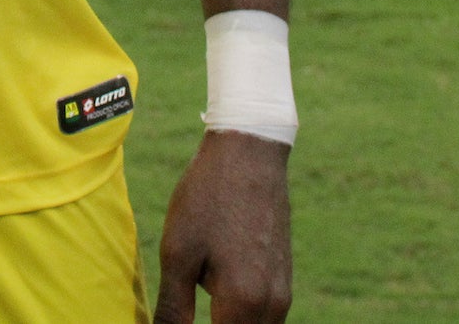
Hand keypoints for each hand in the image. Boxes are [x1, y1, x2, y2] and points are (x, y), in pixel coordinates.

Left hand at [155, 131, 292, 323]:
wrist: (249, 152)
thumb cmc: (207, 198)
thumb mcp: (178, 252)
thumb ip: (173, 309)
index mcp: (243, 303)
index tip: (175, 321)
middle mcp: (272, 306)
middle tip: (182, 312)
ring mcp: (283, 293)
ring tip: (198, 306)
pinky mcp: (284, 280)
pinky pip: (264, 318)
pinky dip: (240, 318)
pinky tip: (216, 301)